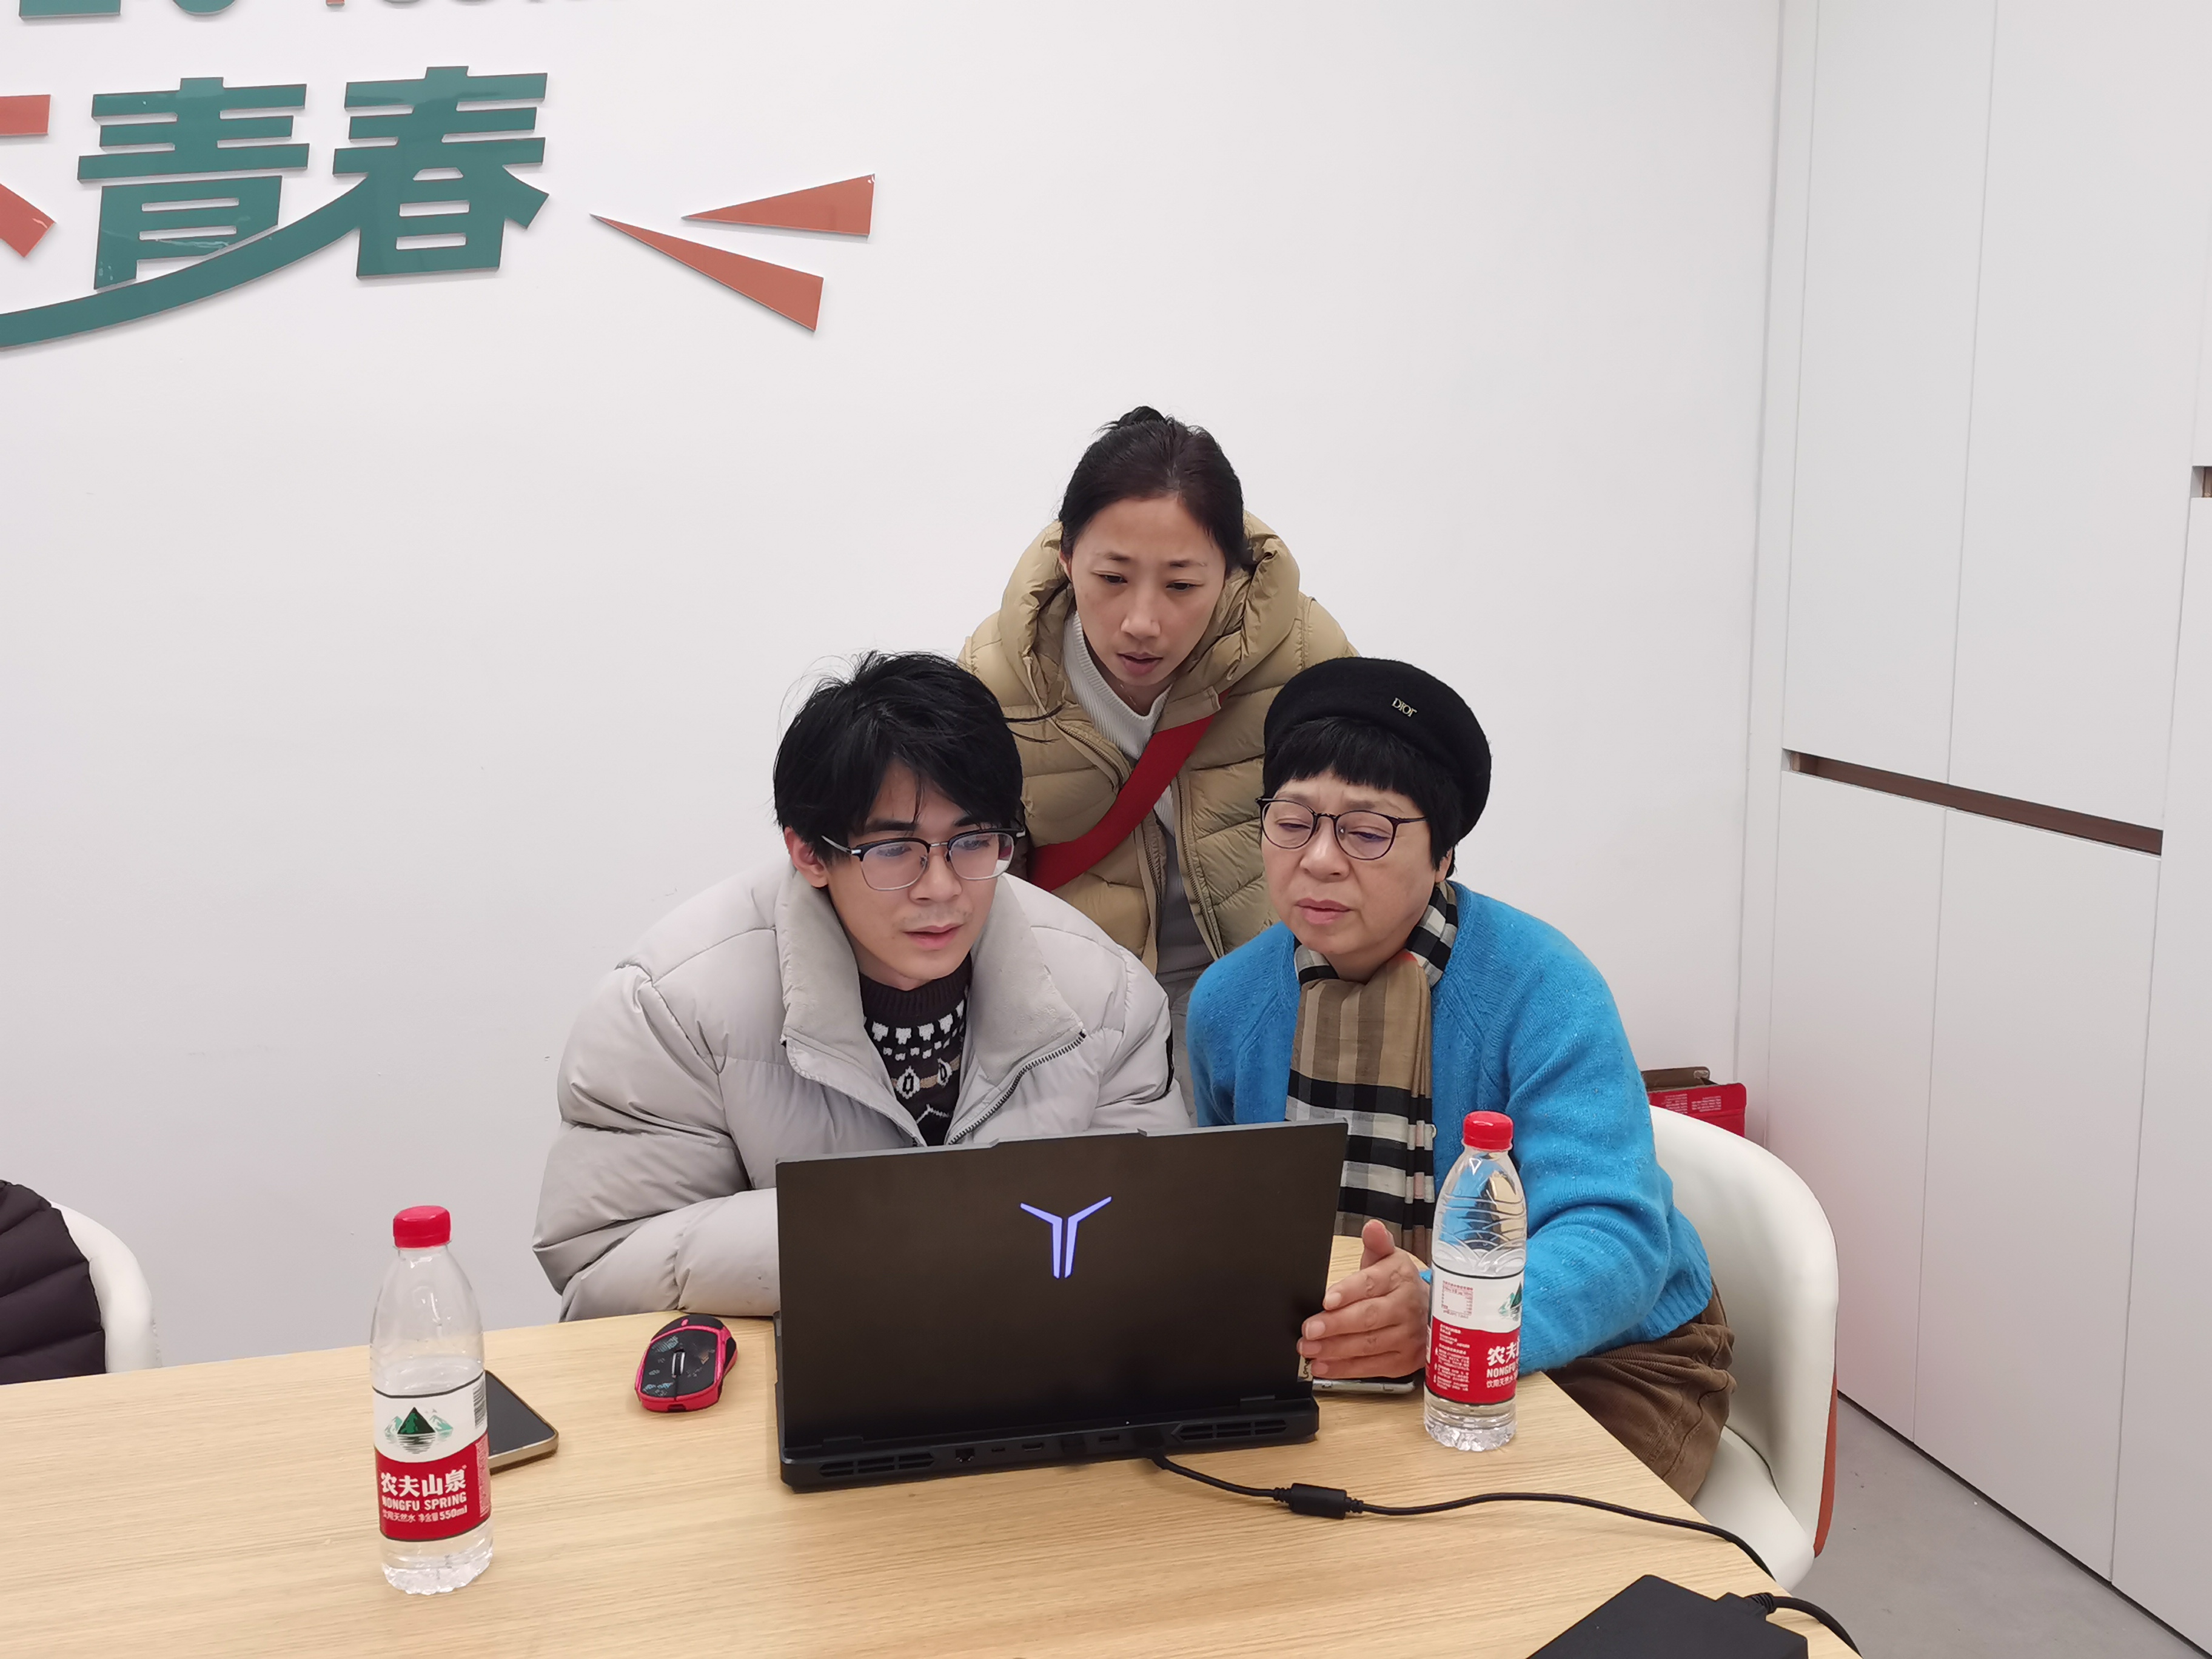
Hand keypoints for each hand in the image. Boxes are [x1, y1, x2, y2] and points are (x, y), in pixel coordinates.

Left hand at [1298, 1219, 1427, 1378]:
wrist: (1430, 1313)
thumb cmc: (1398, 1285)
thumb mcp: (1388, 1259)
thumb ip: (1376, 1244)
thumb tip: (1373, 1227)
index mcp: (1400, 1278)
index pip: (1371, 1284)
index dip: (1348, 1292)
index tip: (1326, 1300)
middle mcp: (1406, 1308)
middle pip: (1368, 1317)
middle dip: (1335, 1325)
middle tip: (1309, 1329)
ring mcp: (1407, 1337)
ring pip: (1368, 1345)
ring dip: (1335, 1349)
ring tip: (1309, 1348)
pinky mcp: (1403, 1361)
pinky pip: (1371, 1367)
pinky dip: (1344, 1368)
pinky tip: (1323, 1365)